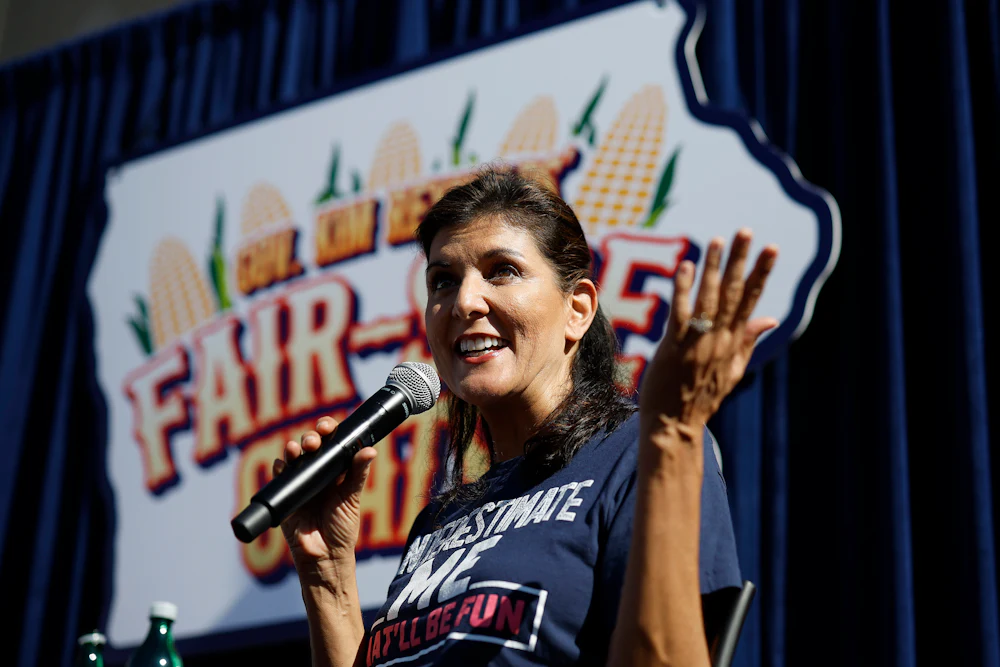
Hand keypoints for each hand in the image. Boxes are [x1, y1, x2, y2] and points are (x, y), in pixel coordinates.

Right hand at [273, 417, 377, 570]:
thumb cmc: (343, 528)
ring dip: (293, 448)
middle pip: (310, 445)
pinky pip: (279, 475)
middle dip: (310, 438)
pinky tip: (283, 465)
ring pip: (293, 456)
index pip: (330, 441)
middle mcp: (317, 472)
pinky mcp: (285, 495)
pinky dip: (279, 467)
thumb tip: (370, 450)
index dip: (328, 429)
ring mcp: (300, 482)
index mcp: (335, 469)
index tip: (327, 426)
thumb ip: (358, 473)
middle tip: (313, 442)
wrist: (325, 556)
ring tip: (297, 450)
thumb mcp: (352, 498)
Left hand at [640, 229, 777, 430]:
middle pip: (733, 294)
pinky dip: (685, 289)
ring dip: (715, 268)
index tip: (771, 248)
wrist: (674, 424)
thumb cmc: (700, 397)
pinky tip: (687, 266)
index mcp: (733, 343)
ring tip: (719, 240)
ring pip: (709, 299)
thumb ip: (748, 342)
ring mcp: (697, 343)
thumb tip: (770, 319)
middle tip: (746, 231)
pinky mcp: (674, 347)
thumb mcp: (732, 371)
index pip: (751, 301)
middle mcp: (719, 340)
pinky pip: (681, 313)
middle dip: (741, 261)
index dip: (760, 273)